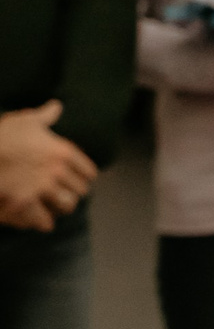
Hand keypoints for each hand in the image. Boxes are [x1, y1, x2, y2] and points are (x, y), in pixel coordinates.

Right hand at [0, 103, 97, 232]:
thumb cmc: (2, 134)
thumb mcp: (25, 120)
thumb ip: (45, 116)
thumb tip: (57, 106)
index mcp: (64, 151)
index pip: (89, 172)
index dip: (84, 177)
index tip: (80, 179)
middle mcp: (58, 171)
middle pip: (81, 190)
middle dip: (74, 192)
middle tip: (68, 194)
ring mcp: (42, 188)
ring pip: (67, 205)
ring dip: (62, 207)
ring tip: (58, 208)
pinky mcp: (24, 201)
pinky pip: (44, 219)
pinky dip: (44, 222)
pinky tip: (44, 222)